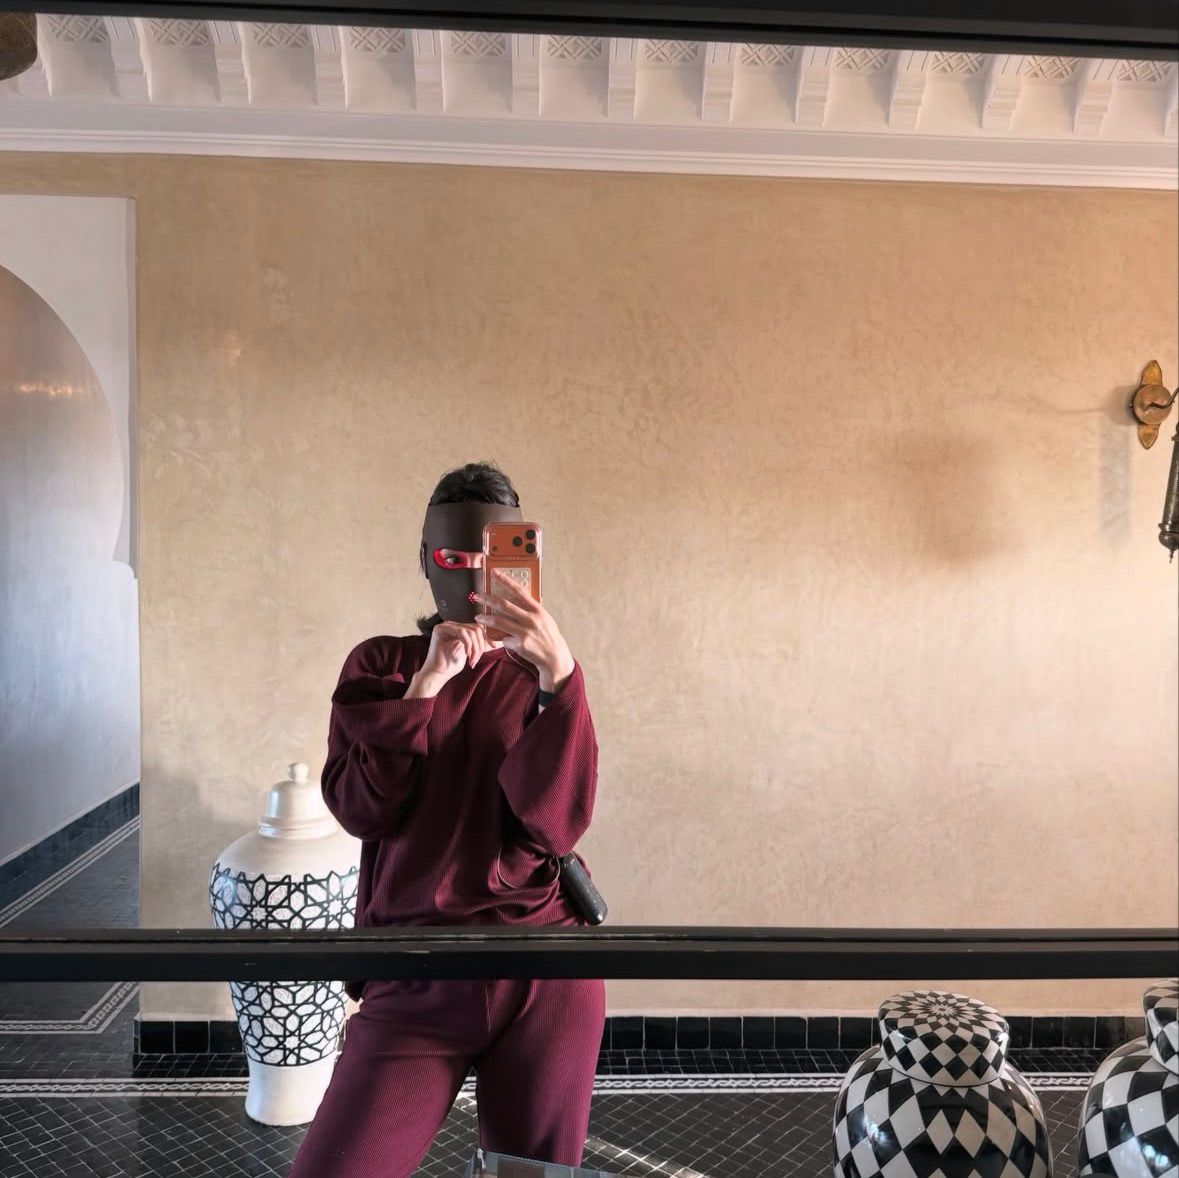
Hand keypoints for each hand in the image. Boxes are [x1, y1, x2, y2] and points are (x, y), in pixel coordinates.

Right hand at [420, 620, 502, 684]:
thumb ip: (482, 645)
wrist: (438, 674)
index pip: (478, 627)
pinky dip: (468, 644)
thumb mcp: (472, 652)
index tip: (494, 647)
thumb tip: (501, 642)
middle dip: (480, 645)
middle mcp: (453, 625)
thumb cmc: (452, 665)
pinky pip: (462, 632)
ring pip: (470, 631)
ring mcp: (446, 625)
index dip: (487, 637)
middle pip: (476, 628)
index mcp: (460, 628)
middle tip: (476, 659)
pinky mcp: (441, 629)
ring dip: (474, 647)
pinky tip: (466, 654)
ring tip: (472, 660)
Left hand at [473, 569, 574, 684]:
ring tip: (478, 617)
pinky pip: (505, 639)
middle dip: (488, 599)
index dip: (506, 581)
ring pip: (499, 621)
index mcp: (537, 610)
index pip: (519, 590)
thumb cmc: (549, 637)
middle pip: (504, 604)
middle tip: (478, 597)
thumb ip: (530, 610)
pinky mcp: (519, 644)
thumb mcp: (544, 619)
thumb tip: (515, 602)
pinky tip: (507, 641)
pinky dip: (503, 639)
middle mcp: (530, 619)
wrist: (554, 657)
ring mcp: (524, 631)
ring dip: (486, 618)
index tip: (495, 573)